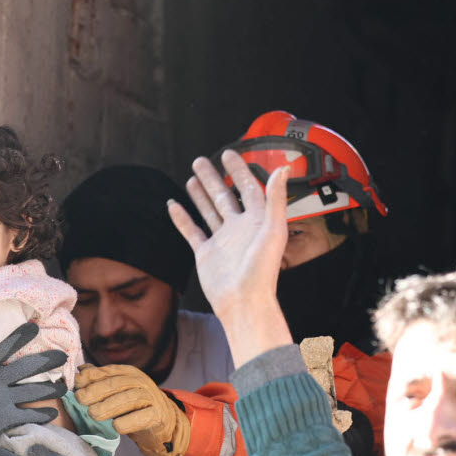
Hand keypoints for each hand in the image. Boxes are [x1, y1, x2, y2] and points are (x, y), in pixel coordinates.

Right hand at [0, 322, 66, 452]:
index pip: (5, 347)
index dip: (20, 336)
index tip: (34, 327)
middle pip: (27, 367)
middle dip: (47, 361)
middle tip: (63, 356)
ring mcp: (2, 399)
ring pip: (34, 391)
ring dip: (51, 389)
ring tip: (63, 387)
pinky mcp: (5, 417)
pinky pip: (29, 415)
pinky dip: (42, 415)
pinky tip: (52, 414)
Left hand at [74, 364, 190, 455]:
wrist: (161, 423)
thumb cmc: (133, 406)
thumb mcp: (116, 391)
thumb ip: (99, 380)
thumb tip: (80, 371)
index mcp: (129, 373)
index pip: (109, 371)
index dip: (91, 376)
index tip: (77, 384)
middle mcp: (141, 382)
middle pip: (117, 384)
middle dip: (96, 391)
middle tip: (80, 400)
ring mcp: (151, 398)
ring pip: (129, 399)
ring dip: (109, 406)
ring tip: (93, 414)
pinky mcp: (158, 415)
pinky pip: (143, 417)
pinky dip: (128, 422)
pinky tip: (116, 426)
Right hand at [169, 157, 292, 366]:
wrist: (243, 301)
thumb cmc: (262, 270)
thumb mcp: (273, 229)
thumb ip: (276, 198)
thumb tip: (282, 168)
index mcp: (257, 220)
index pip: (247, 188)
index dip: (239, 170)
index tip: (228, 154)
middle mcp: (239, 228)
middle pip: (224, 196)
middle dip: (213, 178)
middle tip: (201, 161)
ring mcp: (221, 240)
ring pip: (208, 211)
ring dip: (200, 194)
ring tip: (191, 178)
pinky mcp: (206, 253)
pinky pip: (192, 231)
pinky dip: (182, 218)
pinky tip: (173, 205)